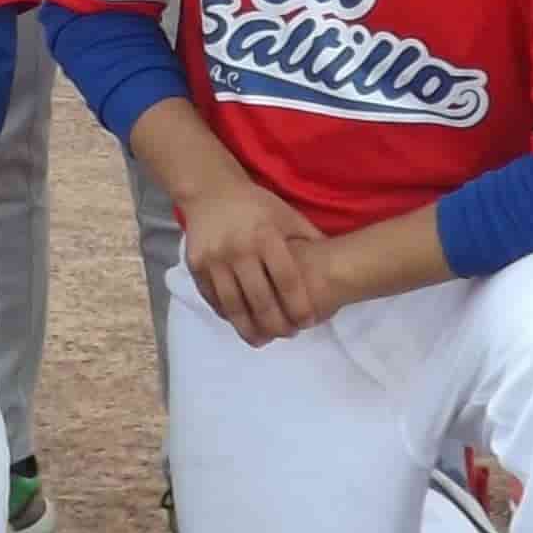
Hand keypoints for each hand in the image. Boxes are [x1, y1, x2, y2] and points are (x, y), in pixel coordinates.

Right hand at [179, 175, 327, 344]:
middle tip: (288, 335)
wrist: (210, 192)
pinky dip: (227, 315)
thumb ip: (309, 238)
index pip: (286, 280)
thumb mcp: (286, 215)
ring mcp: (213, 259)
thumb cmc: (256, 206)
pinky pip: (213, 299)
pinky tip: (240, 323)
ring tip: (263, 340)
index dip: (299, 305)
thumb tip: (338, 261)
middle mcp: (238, 249)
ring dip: (249, 329)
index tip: (308, 322)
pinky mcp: (195, 266)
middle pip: (260, 299)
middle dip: (277, 324)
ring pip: (233, 306)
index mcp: (265, 235)